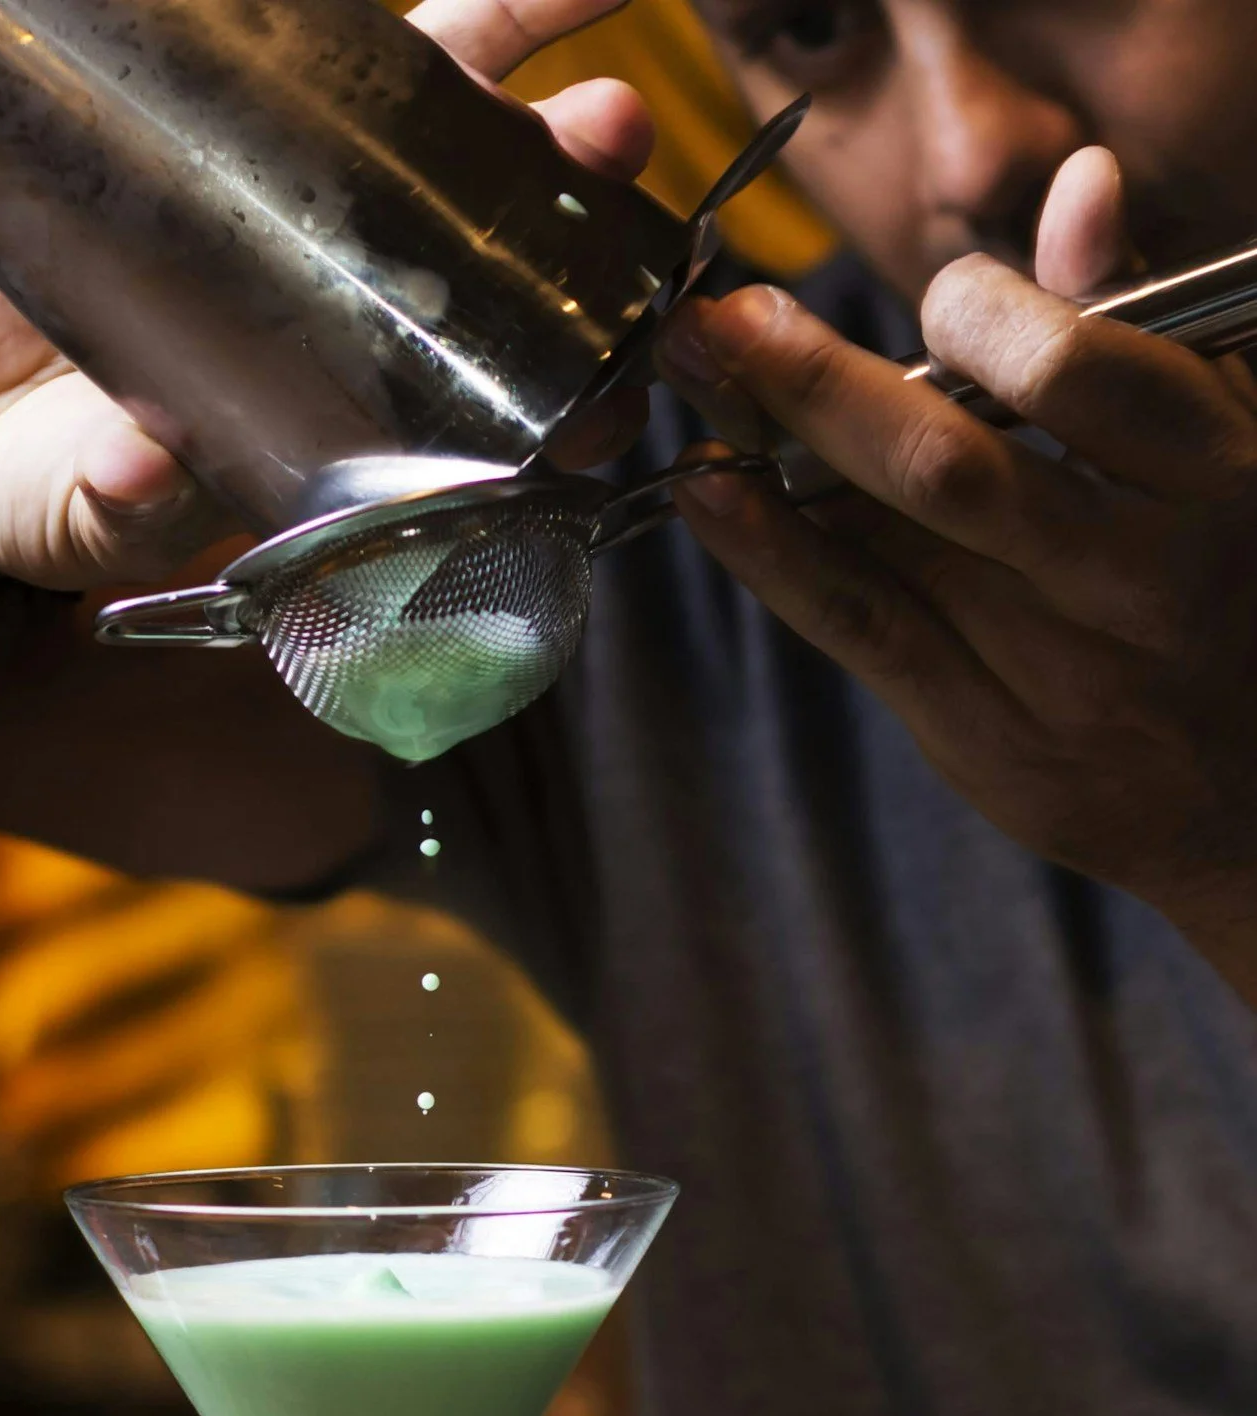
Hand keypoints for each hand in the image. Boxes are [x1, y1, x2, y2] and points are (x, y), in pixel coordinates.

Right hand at [0, 0, 653, 594]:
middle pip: (499, 250)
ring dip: (515, 64)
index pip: (496, 412)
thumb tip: (136, 475)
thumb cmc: (41, 486)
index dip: (569, 395)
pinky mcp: (237, 119)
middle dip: (574, 199)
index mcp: (358, 432)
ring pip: (436, 126)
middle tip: (613, 134)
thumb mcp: (83, 516)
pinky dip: (387, 13)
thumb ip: (116, 507)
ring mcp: (309, 210)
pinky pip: (324, 52)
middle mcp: (360, 316)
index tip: (612, 380)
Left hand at [656, 149, 1256, 972]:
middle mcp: (1138, 583)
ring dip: (769, 463)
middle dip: (814, 382)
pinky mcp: (993, 747)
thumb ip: (1152, 324)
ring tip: (695, 383)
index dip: (980, 319)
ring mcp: (1061, 678)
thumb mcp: (1239, 439)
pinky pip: (864, 637)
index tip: (935, 297)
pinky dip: (775, 562)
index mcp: (1218, 478)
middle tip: (720, 320)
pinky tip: (712, 499)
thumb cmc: (1241, 577)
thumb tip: (1077, 187)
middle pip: (948, 469)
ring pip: (889, 557)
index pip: (1074, 374)